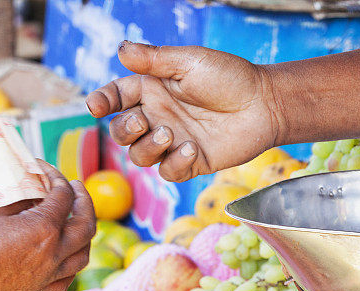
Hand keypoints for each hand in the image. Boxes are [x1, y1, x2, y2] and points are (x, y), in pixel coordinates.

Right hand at [0, 161, 94, 290]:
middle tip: (76, 187)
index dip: (56, 177)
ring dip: (85, 233)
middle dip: (85, 201)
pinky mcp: (42, 289)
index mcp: (45, 228)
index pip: (63, 196)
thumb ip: (19, 199)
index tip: (45, 169)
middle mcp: (56, 251)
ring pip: (84, 253)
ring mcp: (51, 273)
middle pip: (86, 224)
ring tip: (77, 219)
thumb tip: (32, 191)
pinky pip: (69, 277)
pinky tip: (66, 254)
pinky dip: (73, 263)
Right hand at [86, 42, 281, 181]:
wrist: (264, 104)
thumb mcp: (189, 61)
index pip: (116, 97)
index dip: (102, 102)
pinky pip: (167, 172)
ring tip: (170, 133)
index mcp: (153, 90)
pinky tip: (193, 148)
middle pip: (121, 132)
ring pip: (139, 156)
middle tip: (145, 120)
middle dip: (124, 129)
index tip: (96, 106)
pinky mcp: (191, 163)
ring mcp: (173, 142)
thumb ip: (153, 59)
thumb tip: (121, 49)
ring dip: (148, 147)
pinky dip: (174, 163)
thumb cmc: (229, 77)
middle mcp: (159, 117)